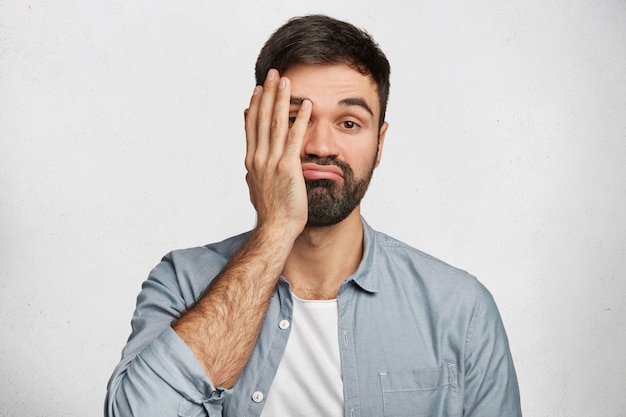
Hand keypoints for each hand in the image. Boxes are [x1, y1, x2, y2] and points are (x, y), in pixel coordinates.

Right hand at [244, 69, 311, 238]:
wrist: (275, 229)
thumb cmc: (270, 213)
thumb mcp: (256, 190)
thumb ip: (253, 175)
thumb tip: (248, 168)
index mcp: (252, 161)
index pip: (251, 127)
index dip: (255, 106)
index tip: (258, 89)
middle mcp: (259, 158)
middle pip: (261, 119)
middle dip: (267, 94)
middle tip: (272, 74)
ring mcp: (272, 162)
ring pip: (276, 123)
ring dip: (281, 100)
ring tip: (286, 81)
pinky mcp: (288, 168)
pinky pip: (294, 139)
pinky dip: (300, 120)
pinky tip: (306, 106)